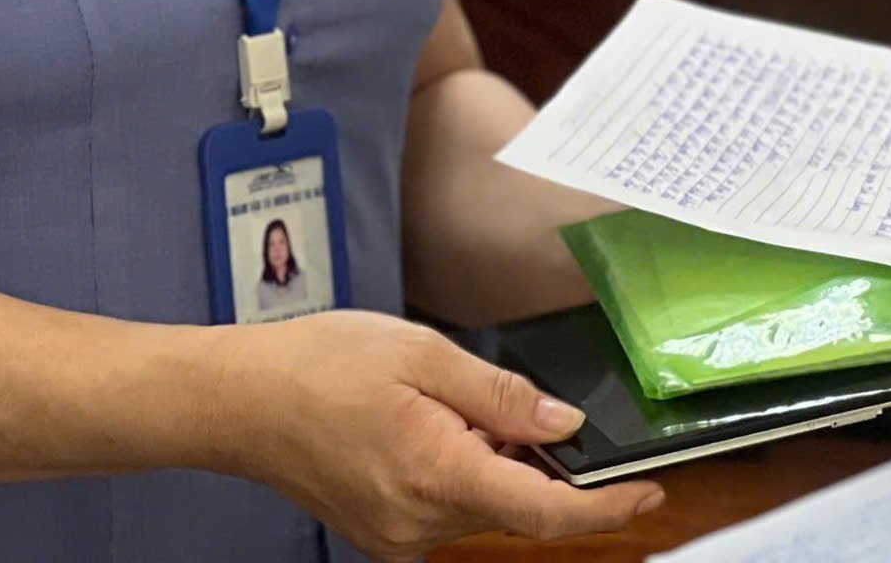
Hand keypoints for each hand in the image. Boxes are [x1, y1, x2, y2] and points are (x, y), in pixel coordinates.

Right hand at [215, 309, 662, 558]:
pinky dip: (464, 472)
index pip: (543, 511)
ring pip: (484, 506)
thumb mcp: (423, 354)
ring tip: (444, 403)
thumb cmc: (320, 366)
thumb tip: (564, 425)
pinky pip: (450, 508)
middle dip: (536, 460)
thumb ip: (501, 395)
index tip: (649, 488)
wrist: (240, 401)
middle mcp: (419, 523)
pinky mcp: (384, 533)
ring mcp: (399, 535)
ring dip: (494, 463)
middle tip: (508, 402)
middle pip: (516, 507)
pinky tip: (433, 429)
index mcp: (437, 474)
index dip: (605, 506)